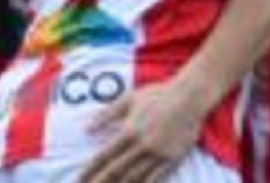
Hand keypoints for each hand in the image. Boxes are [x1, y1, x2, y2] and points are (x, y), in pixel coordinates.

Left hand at [79, 75, 209, 182]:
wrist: (191, 96)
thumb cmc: (158, 94)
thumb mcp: (129, 98)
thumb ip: (106, 114)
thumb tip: (86, 129)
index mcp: (129, 131)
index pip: (104, 156)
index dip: (89, 170)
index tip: (79, 180)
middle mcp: (142, 146)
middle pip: (115, 171)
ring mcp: (158, 155)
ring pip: (133, 179)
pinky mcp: (172, 160)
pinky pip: (155, 179)